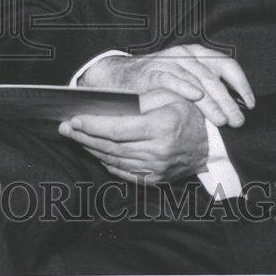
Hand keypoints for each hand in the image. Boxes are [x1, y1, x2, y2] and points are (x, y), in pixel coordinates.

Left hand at [59, 89, 207, 183]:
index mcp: (161, 128)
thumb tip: (108, 107)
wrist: (211, 144)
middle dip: (84, 136)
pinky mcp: (154, 179)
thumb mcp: (168, 96)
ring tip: (75, 137)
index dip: (93, 125)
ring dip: (91, 148)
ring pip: (114, 159)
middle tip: (65, 127)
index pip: (118, 129)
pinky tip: (94, 150)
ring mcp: (155, 169)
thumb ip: (140, 101)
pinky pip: (123, 171)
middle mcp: (157, 152)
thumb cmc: (188, 113)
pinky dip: (105, 161)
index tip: (74, 119)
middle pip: (111, 146)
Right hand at [80, 44, 253, 126]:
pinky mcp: (152, 72)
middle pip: (213, 77)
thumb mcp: (187, 80)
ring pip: (196, 80)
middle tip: (237, 121)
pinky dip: (184, 87)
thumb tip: (236, 109)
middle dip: (228, 101)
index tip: (250, 104)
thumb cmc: (159, 82)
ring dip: (211, 102)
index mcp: (198, 54)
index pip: (227, 65)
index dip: (241, 84)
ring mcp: (168, 62)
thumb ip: (208, 88)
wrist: (121, 76)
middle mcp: (186, 55)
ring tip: (221, 121)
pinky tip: (195, 98)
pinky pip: (172, 79)